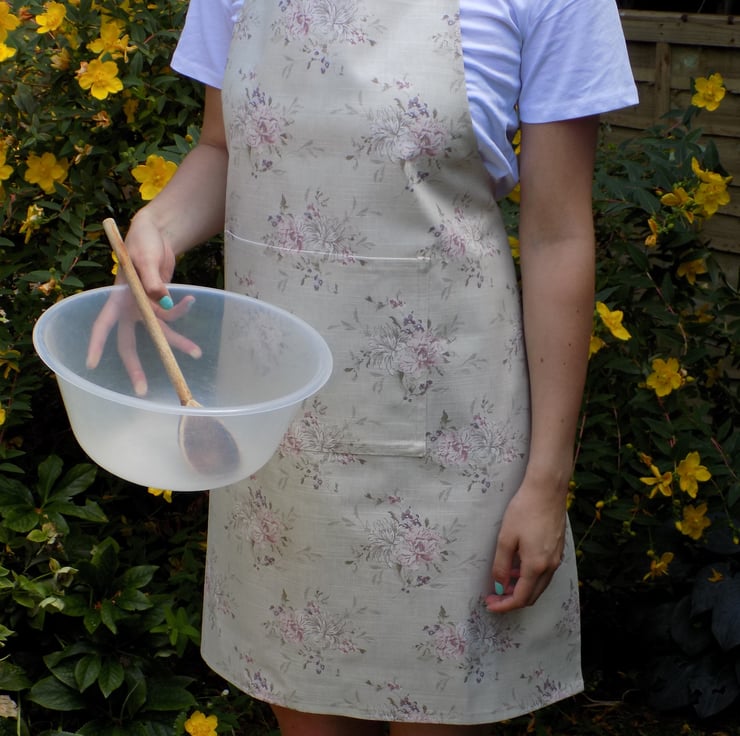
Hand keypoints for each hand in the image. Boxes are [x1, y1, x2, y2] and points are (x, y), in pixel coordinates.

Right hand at [85, 213, 200, 395]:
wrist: (157, 233)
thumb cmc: (142, 242)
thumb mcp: (145, 257)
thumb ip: (153, 280)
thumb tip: (162, 300)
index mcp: (116, 297)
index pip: (102, 324)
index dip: (96, 344)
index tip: (91, 364)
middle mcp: (129, 308)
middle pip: (128, 343)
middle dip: (136, 367)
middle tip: (142, 390)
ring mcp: (145, 308)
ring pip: (159, 334)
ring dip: (178, 343)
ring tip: (197, 353)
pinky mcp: (161, 305)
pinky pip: (172, 315)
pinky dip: (183, 310)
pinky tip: (192, 301)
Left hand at [484, 477, 566, 612]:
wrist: (547, 491)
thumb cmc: (524, 510)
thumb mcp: (506, 538)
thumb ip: (502, 565)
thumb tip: (499, 585)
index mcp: (536, 566)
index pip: (521, 598)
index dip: (504, 605)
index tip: (490, 604)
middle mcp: (550, 566)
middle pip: (532, 596)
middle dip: (512, 600)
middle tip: (494, 596)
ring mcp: (556, 559)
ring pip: (539, 585)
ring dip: (522, 589)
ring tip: (503, 582)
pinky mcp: (558, 550)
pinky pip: (544, 573)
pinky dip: (530, 578)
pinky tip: (518, 567)